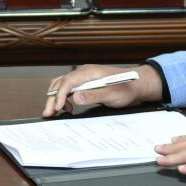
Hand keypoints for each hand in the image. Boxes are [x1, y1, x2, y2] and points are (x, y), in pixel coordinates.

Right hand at [41, 64, 163, 117]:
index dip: (60, 95)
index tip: (57, 108)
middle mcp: (85, 72)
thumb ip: (94, 95)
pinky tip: (66, 108)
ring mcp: (84, 77)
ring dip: (55, 98)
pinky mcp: (86, 83)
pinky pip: (69, 88)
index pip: (68, 82)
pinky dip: (63, 98)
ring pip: (62, 85)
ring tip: (52, 111)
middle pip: (61, 83)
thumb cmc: (127, 88)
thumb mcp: (112, 94)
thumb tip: (76, 97)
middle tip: (48, 112)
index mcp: (90, 72)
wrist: (137, 85)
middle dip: (52, 98)